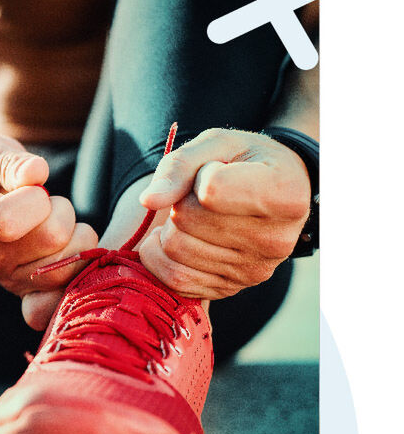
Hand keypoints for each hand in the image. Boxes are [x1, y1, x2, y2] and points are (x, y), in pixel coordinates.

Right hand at [0, 131, 97, 328]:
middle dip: (61, 209)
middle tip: (46, 202)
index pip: (8, 220)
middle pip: (52, 237)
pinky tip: (69, 251)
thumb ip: (6, 159)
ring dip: (75, 235)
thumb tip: (36, 174)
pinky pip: (65, 296)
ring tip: (53, 223)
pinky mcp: (32, 293)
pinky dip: (78, 274)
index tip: (30, 185)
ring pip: (70, 263)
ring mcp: (10, 280)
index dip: (33, 197)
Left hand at [137, 128, 311, 299]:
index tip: (216, 170)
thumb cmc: (244, 162)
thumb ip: (179, 166)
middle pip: (186, 221)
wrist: (275, 193)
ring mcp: (254, 271)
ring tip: (193, 215)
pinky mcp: (230, 289)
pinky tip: (176, 237)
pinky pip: (175, 280)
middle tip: (199, 195)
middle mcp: (276, 240)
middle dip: (181, 202)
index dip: (200, 175)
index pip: (210, 190)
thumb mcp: (217, 144)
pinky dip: (161, 256)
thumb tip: (148, 201)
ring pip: (176, 250)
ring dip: (171, 228)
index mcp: (284, 195)